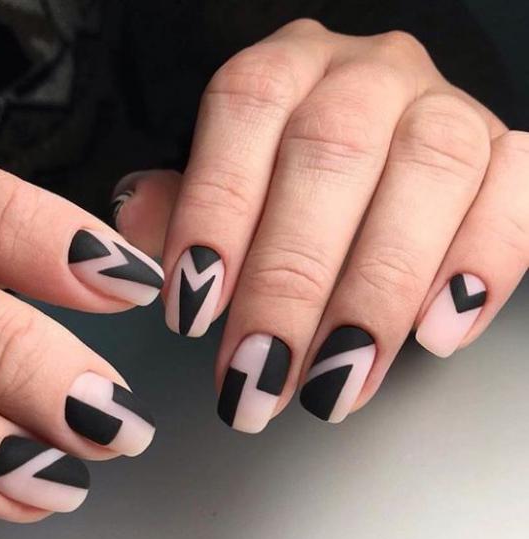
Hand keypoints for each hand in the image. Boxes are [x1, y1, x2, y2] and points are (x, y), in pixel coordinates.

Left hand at [112, 19, 528, 430]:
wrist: (383, 158)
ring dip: (376, 294)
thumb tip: (132, 226)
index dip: (215, 213)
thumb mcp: (226, 186)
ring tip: (336, 382)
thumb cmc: (290, 182)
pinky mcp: (506, 156)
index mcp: (284, 71)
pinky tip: (436, 333)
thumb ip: (181, 205)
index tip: (194, 310)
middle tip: (261, 376)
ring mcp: (443, 109)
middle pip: (331, 157)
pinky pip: (516, 193)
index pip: (243, 112)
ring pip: (426, 178)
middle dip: (290, 284)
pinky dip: (482, 265)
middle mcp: (365, 76)